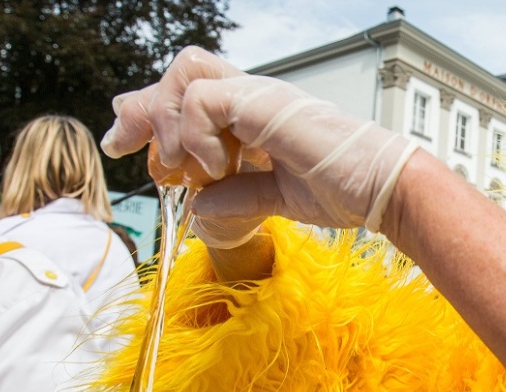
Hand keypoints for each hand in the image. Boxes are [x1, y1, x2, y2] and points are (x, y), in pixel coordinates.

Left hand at [102, 46, 417, 232]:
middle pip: (180, 72)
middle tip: (124, 143)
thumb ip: (237, 195)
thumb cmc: (344, 189)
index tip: (128, 143)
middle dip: (143, 109)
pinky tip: (214, 166)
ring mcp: (259, 95)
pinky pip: (203, 102)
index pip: (192, 92)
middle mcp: (254, 96)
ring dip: (170, 123)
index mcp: (257, 113)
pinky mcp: (263, 103)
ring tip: (183, 166)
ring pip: (184, 77)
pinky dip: (195, 135)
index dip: (152, 112)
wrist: (381, 188)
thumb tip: (199, 204)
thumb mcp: (276, 197)